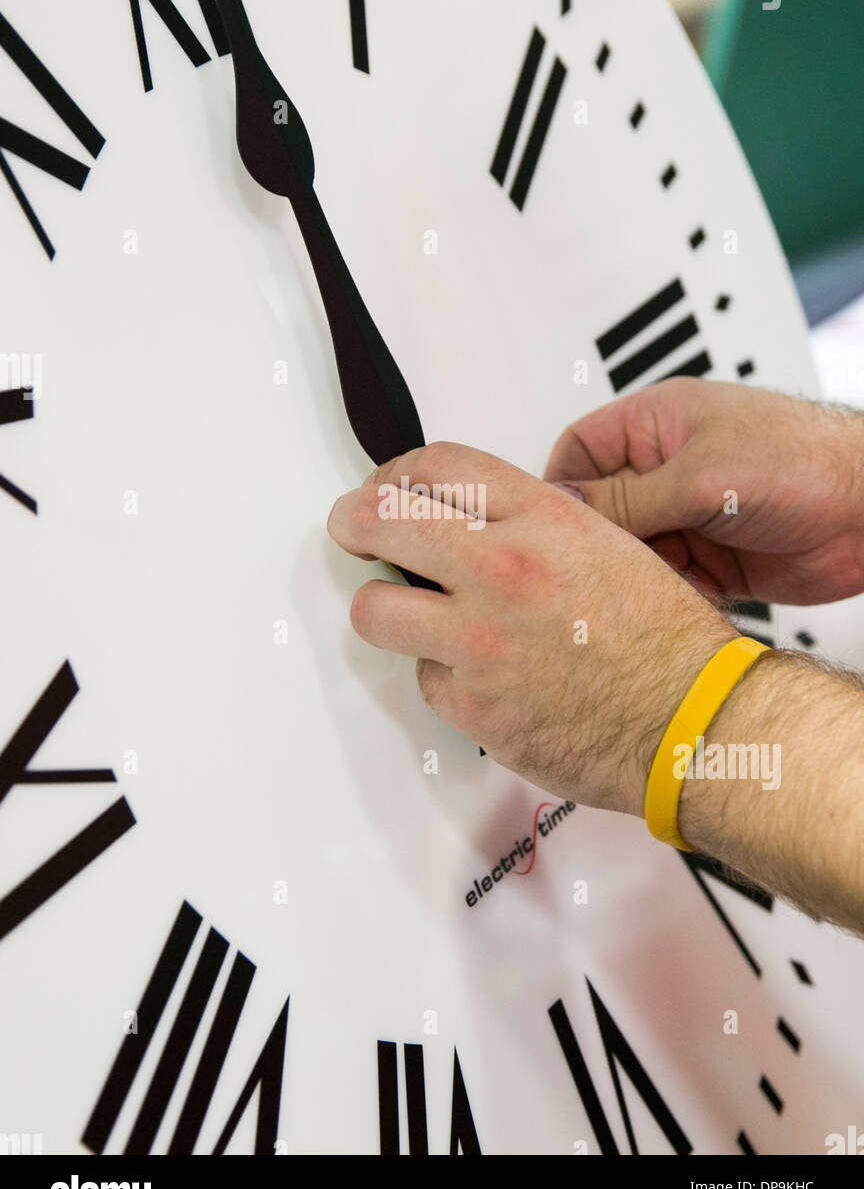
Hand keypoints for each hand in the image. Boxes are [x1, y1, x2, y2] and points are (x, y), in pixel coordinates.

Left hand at [327, 443, 734, 812]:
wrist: (695, 721)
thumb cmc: (667, 642)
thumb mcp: (607, 545)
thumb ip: (533, 526)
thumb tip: (472, 522)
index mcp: (543, 520)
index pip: (435, 466)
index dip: (395, 473)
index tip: (386, 487)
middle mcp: (503, 570)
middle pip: (381, 520)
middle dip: (353, 523)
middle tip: (353, 532)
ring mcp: (479, 641)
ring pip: (375, 609)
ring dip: (384, 608)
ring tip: (403, 612)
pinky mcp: (471, 705)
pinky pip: (424, 679)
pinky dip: (444, 678)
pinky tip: (481, 677)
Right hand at [545, 378, 863, 605]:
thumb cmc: (808, 460)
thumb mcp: (700, 475)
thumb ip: (628, 497)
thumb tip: (566, 509)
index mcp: (658, 423)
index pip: (580, 452)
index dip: (562, 488)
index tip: (552, 526)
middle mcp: (668, 469)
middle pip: (601, 510)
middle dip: (601, 539)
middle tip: (596, 565)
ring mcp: (689, 515)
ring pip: (631, 551)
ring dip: (635, 571)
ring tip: (640, 584)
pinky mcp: (711, 559)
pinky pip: (665, 580)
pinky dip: (665, 592)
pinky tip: (673, 597)